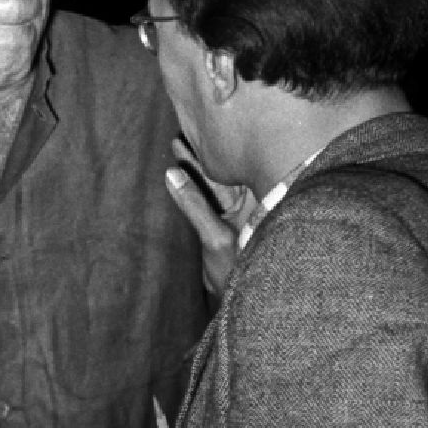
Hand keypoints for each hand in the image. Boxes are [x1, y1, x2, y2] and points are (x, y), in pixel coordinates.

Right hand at [166, 135, 256, 298]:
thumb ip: (193, 204)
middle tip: (185, 128)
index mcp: (256, 200)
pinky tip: (176, 169)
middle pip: (225, 169)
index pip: (237, 165)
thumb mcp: (214, 237)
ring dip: (194, 164)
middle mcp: (247, 202)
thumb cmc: (235, 271)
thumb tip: (172, 175)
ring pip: (212, 180)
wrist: (237, 299)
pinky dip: (190, 182)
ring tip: (177, 142)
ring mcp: (233, 211)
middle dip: (206, 151)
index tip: (201, 130)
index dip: (220, 148)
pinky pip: (204, 195)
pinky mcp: (219, 220)